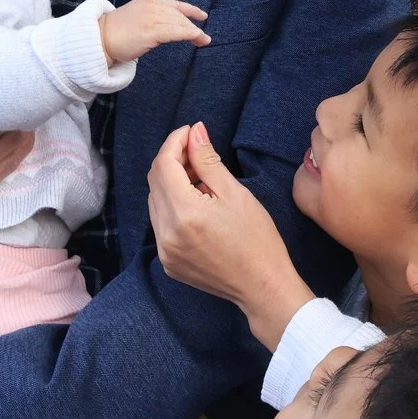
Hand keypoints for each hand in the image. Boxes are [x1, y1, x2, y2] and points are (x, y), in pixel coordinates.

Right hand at [0, 9, 33, 206]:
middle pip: (12, 121)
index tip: (7, 69)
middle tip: (14, 85)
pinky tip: (7, 131)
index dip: (6, 81)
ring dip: (17, 125)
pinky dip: (12, 148)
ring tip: (11, 106)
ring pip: (16, 144)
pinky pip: (8, 166)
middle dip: (14, 102)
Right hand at [99, 0, 209, 64]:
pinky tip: (196, 36)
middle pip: (179, 15)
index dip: (191, 10)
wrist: (99, 38)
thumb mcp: (137, 19)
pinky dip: (187, 33)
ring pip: (179, 23)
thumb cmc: (115, 33)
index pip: (174, 5)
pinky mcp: (150, 32)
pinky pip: (174, 31)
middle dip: (192, 26)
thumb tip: (167, 29)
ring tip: (203, 40)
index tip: (202, 15)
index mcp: (148, 3)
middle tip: (203, 38)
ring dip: (194, 32)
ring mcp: (151, 18)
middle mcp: (151, 7)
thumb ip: (152, 20)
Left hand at [147, 122, 313, 348]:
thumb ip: (207, 161)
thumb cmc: (257, 239)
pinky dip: (172, 207)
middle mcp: (166, 232)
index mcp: (184, 213)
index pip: (163, 164)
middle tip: (197, 153)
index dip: (174, 142)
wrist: (262, 286)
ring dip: (171, 183)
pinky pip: (160, 224)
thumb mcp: (235, 193)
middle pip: (155, 182)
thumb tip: (194, 132)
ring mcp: (164, 250)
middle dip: (172, 160)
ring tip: (199, 180)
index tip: (191, 132)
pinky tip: (196, 206)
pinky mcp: (168, 262)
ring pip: (155, 202)